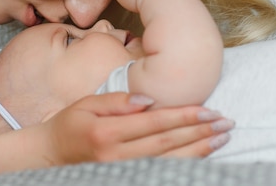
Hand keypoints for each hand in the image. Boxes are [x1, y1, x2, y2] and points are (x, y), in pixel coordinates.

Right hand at [42, 92, 232, 162]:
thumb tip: (149, 98)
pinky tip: (202, 157)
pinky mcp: (125, 180)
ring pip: (168, 164)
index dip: (185, 116)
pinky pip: (160, 173)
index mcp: (107, 133)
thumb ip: (118, 101)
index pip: (155, 123)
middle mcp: (117, 157)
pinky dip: (184, 166)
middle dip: (200, 133)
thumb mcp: (87, 103)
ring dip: (199, 151)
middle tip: (226, 123)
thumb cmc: (70, 125)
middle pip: (168, 145)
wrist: (49, 156)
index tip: (210, 110)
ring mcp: (121, 173)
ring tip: (222, 139)